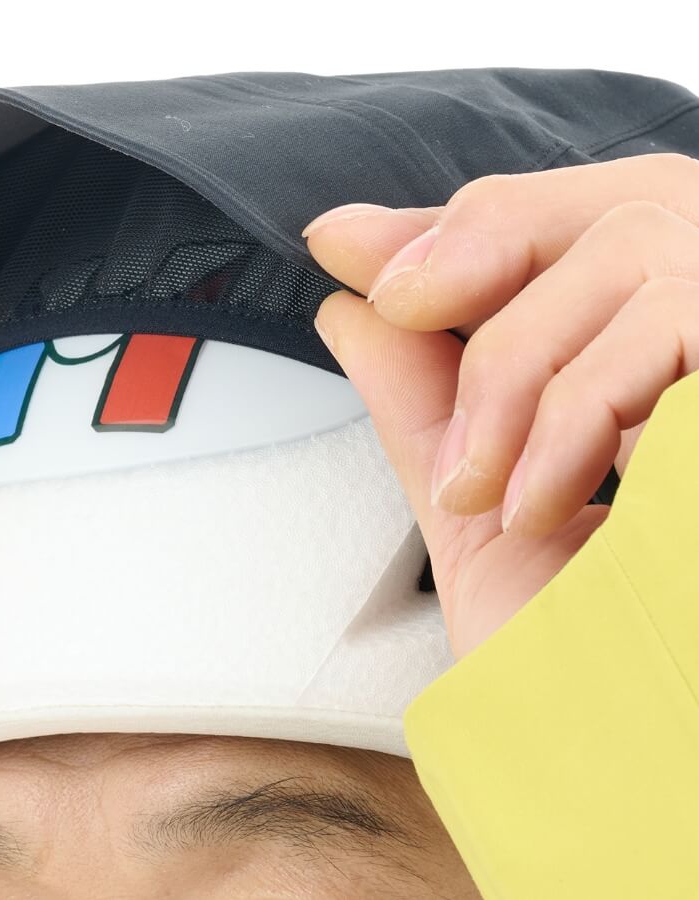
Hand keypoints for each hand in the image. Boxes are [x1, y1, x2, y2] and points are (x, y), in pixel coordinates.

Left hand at [304, 152, 698, 657]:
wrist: (634, 767)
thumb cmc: (573, 665)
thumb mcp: (475, 509)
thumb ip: (423, 399)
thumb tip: (351, 304)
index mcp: (656, 369)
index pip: (579, 230)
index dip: (470, 225)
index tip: (348, 252)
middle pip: (619, 208)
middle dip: (484, 252)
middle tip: (401, 316)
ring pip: (636, 252)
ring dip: (514, 374)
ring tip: (488, 488)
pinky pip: (669, 332)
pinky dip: (570, 414)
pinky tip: (542, 502)